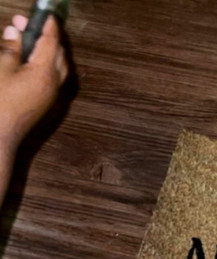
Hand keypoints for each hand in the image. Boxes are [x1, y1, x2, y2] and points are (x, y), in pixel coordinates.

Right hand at [0, 14, 67, 153]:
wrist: (2, 133)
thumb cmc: (1, 101)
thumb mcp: (2, 69)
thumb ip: (11, 49)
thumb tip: (15, 33)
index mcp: (45, 73)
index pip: (52, 42)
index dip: (49, 26)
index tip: (46, 14)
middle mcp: (54, 84)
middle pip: (58, 54)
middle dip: (45, 36)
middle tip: (23, 24)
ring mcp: (52, 95)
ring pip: (57, 67)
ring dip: (47, 51)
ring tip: (25, 40)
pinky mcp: (46, 102)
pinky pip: (52, 78)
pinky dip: (46, 64)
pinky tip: (30, 60)